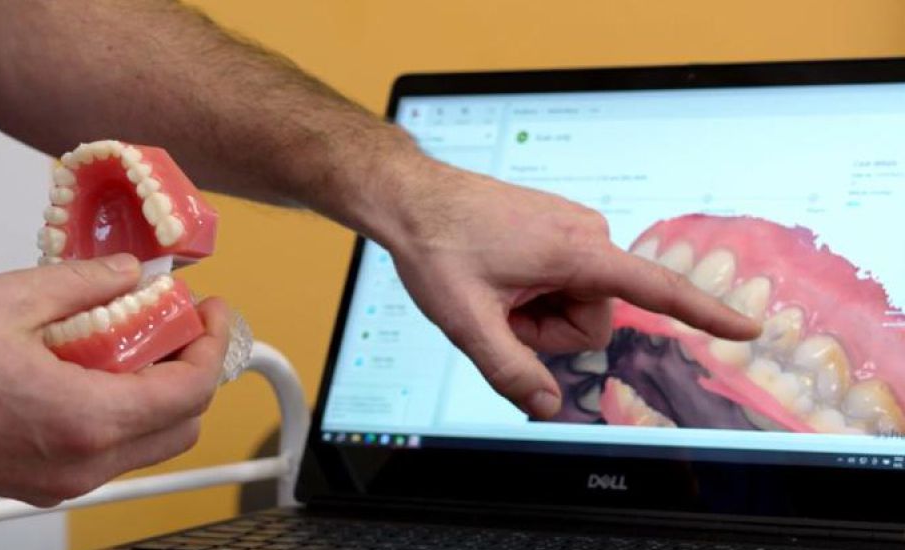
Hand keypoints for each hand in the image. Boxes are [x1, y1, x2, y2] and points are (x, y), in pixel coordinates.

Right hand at [0, 254, 228, 505]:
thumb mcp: (9, 301)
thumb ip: (85, 284)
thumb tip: (129, 275)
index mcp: (86, 420)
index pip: (191, 391)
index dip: (213, 345)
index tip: (210, 312)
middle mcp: (82, 463)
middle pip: (183, 424)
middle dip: (194, 369)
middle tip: (181, 324)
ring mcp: (62, 480)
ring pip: (151, 442)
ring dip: (163, 391)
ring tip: (142, 340)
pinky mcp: (42, 482)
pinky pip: (112, 450)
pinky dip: (127, 410)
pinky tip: (102, 367)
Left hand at [385, 157, 760, 418]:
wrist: (413, 197)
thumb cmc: (438, 245)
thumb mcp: (466, 321)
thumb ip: (509, 369)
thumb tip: (548, 405)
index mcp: (575, 252)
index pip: (654, 288)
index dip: (704, 312)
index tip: (746, 327)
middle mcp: (586, 234)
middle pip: (593, 318)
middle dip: (549, 329)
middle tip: (501, 308)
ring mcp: (573, 229)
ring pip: (577, 303)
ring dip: (539, 311)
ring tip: (498, 289)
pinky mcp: (560, 230)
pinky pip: (565, 281)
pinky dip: (537, 291)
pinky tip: (502, 276)